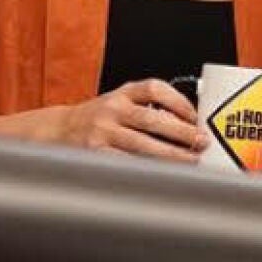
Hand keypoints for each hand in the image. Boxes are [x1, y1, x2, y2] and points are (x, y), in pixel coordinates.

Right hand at [57, 79, 207, 163]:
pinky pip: (126, 162)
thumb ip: (147, 107)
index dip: (178, 101)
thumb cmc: (98, 118)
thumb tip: (187, 124)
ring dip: (171, 154)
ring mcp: (103, 132)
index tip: (196, 116)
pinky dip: (147, 168)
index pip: (154, 89)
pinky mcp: (96, 154)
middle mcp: (112, 109)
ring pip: (142, 145)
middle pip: (152, 119)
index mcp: (122, 93)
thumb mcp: (120, 102)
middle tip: (201, 142)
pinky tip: (162, 173)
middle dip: (181, 132)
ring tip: (190, 160)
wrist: (60, 130)